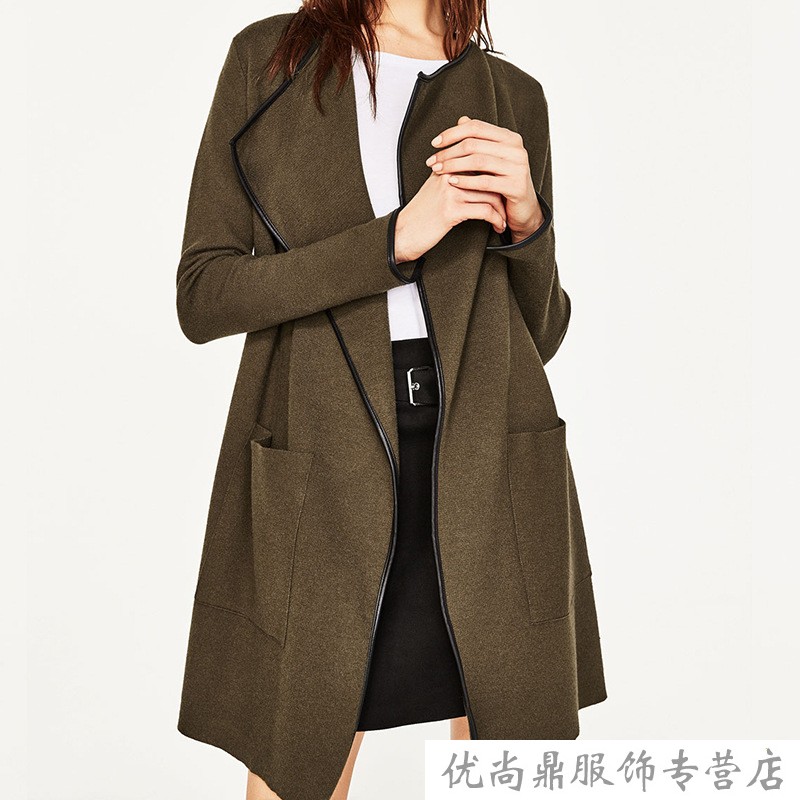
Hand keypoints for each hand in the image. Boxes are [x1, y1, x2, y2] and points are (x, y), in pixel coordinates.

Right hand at [393, 163, 507, 263]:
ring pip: (489, 194)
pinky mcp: (452, 211)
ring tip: (504, 219)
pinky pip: (484, 211)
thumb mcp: (435, 184)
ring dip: (501, 210)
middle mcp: (448, 175)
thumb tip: (464, 147)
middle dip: (502, 191)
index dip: (497, 175)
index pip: (480, 160)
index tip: (504, 187)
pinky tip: (498, 226)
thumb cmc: (422, 210)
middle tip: (509, 202)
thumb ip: (451, 167)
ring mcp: (450, 192)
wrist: (404, 232)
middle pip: (488, 175)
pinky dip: (496, 220)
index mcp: (446, 165)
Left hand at [426, 115, 544, 243]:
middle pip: (474, 144)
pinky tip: (452, 182)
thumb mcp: (491, 158)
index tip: (434, 143)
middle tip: (432, 161)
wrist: (523, 208)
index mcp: (509, 138)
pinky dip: (466, 181)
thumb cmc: (504, 182)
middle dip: (449, 152)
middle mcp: (516, 149)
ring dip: (453, 166)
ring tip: (438, 171)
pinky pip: (485, 182)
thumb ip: (479, 139)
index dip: (452, 133)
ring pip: (478, 161)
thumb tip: (461, 120)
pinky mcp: (516, 186)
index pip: (476, 127)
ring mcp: (518, 167)